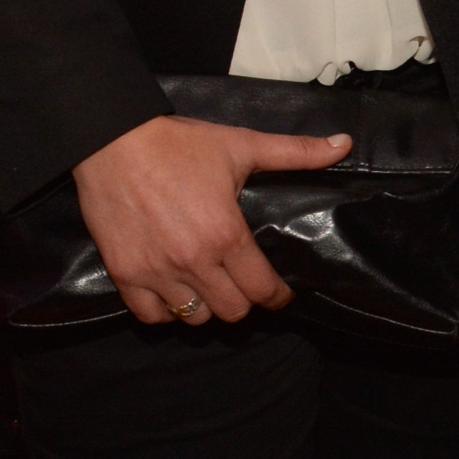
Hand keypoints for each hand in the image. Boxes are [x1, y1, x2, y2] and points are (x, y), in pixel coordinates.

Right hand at [73, 114, 350, 324]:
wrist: (113, 141)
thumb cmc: (180, 144)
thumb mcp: (244, 145)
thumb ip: (297, 153)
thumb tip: (344, 145)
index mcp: (226, 234)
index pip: (262, 289)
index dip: (278, 297)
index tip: (282, 295)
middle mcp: (192, 261)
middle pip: (231, 311)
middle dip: (245, 300)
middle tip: (245, 285)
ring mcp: (155, 272)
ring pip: (194, 318)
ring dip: (207, 306)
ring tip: (211, 286)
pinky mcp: (124, 273)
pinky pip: (151, 316)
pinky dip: (166, 310)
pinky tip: (175, 292)